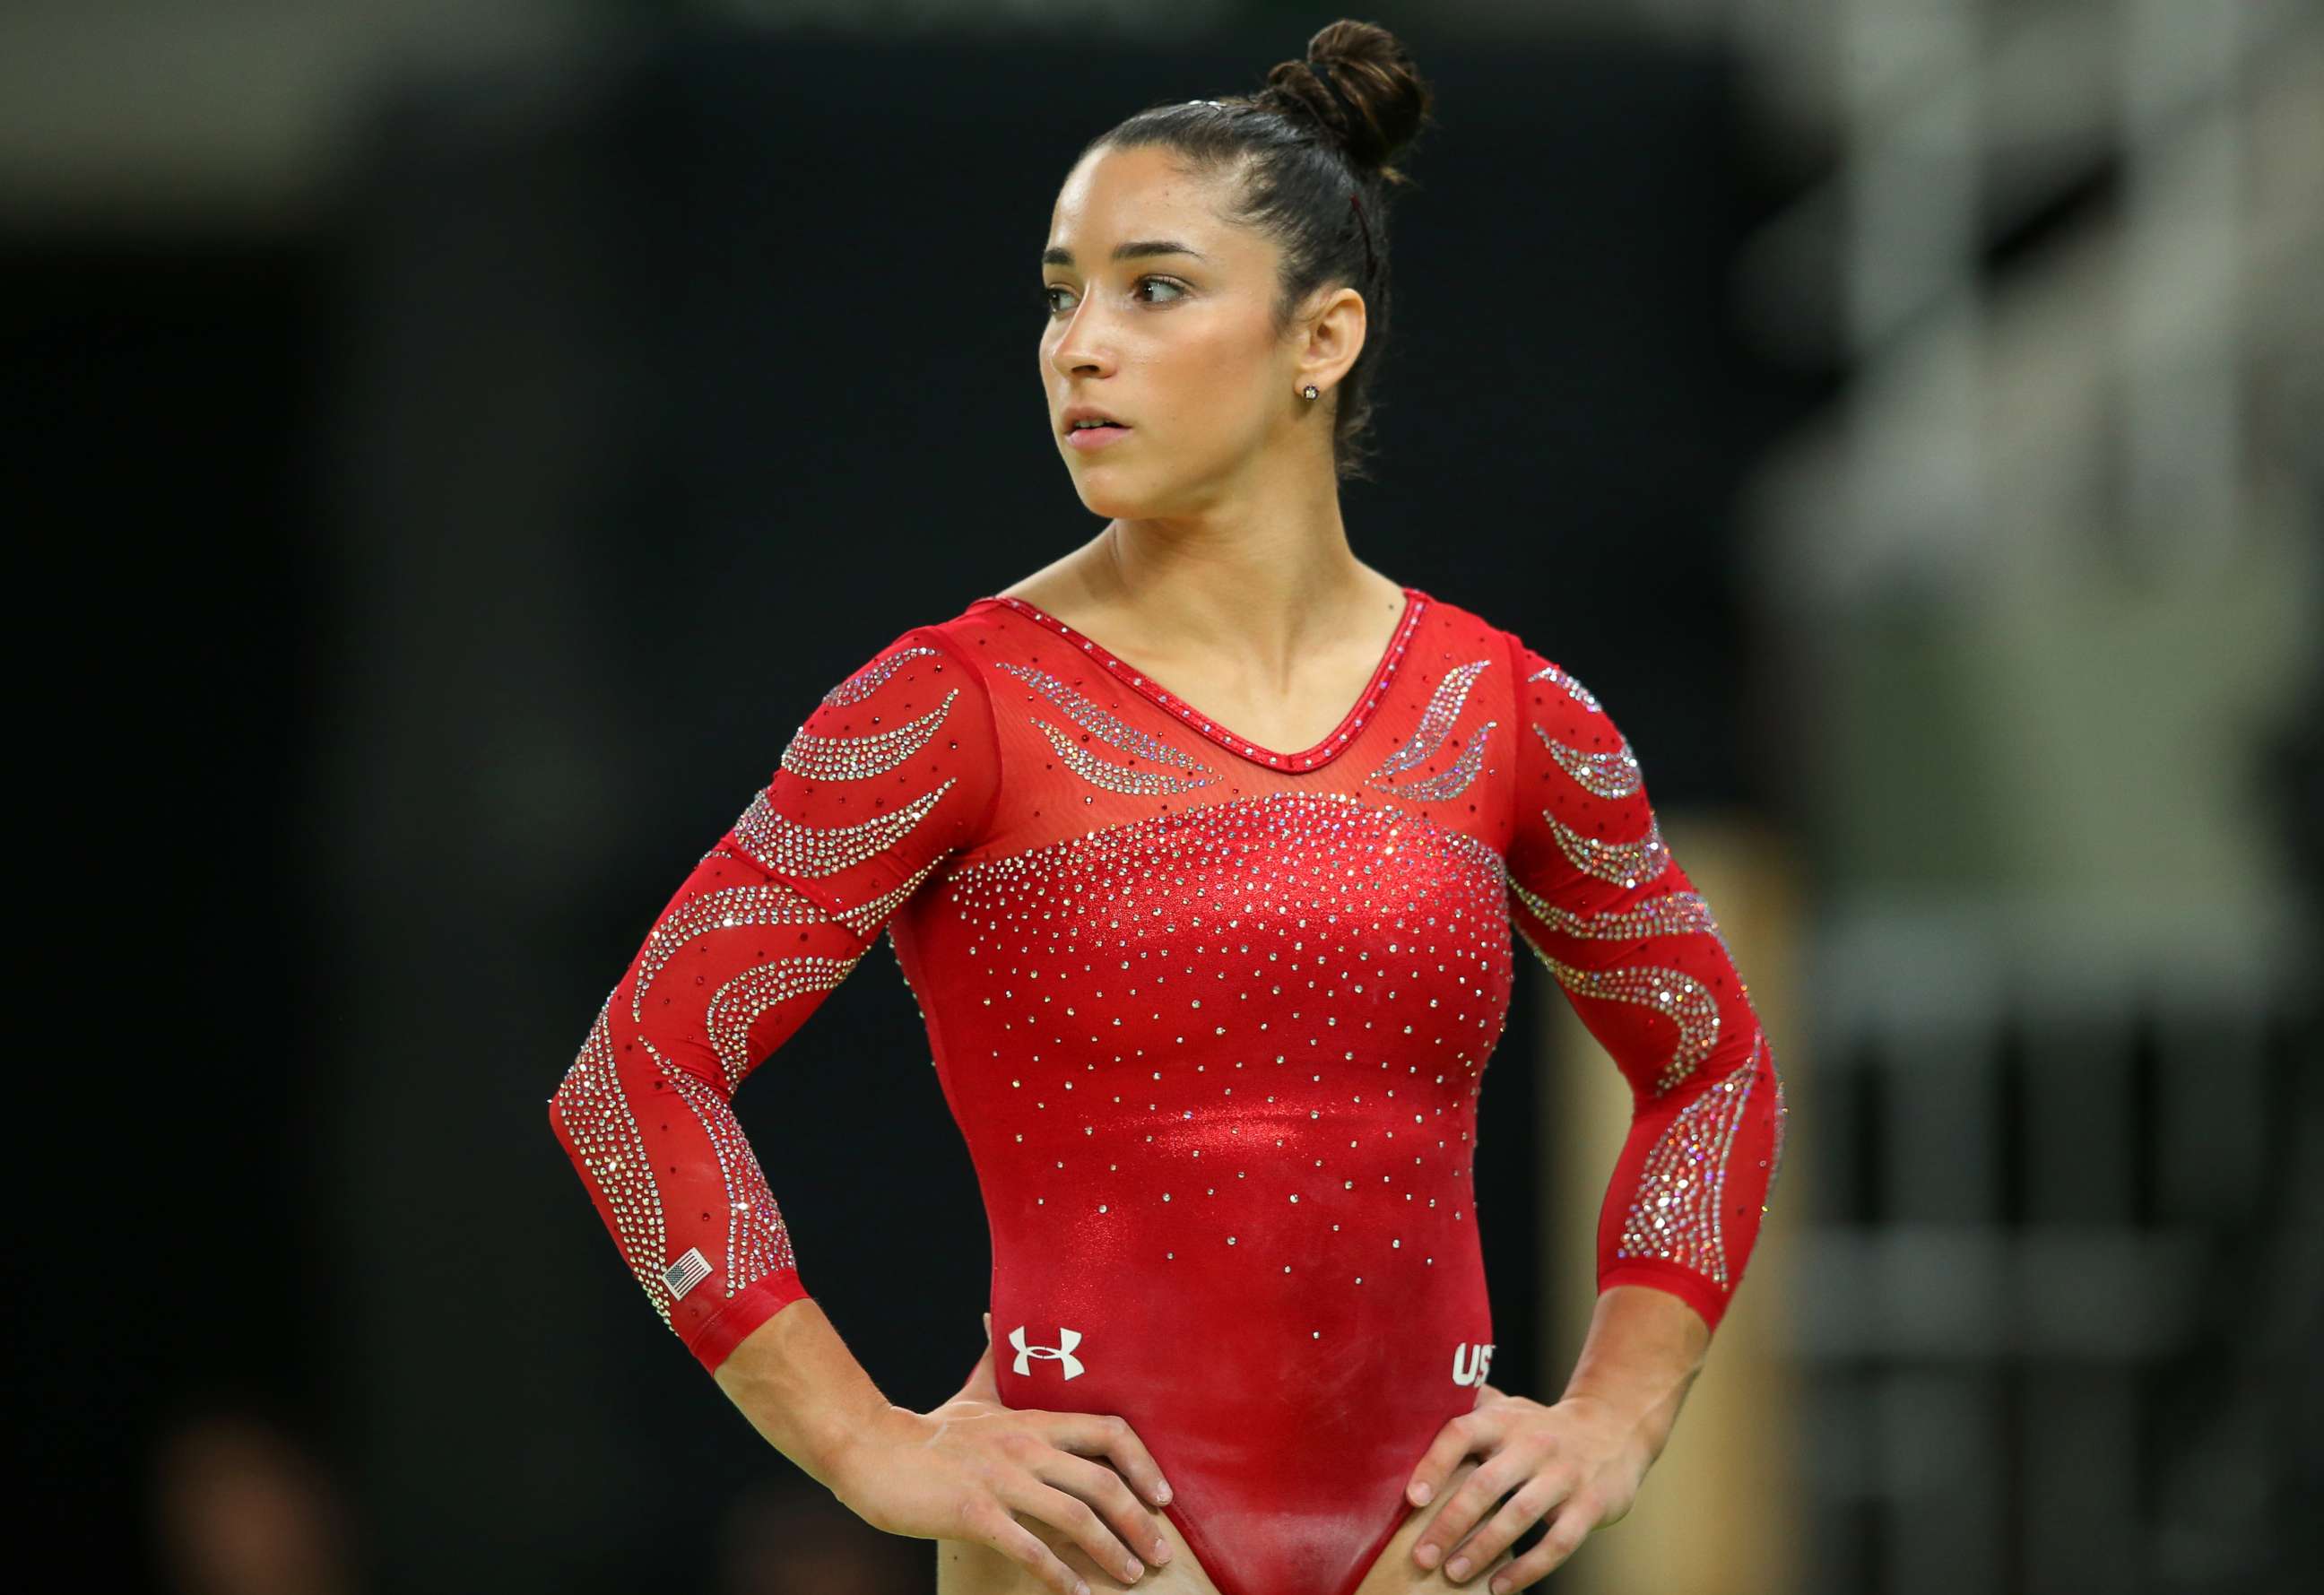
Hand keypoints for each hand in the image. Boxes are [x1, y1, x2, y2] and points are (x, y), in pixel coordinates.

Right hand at [830, 1311, 1176, 1594]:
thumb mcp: (972, 1395)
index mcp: (1032, 1421)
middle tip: (1160, 1555)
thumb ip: (993, 1362)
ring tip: (1131, 1577)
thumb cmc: (926, 1431)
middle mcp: (1025, 1447)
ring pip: (1076, 1518)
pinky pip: (1030, 1549)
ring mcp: (1001, 1481)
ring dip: (1112, 1552)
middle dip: (1140, 1522)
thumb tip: (994, 1318)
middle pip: (1103, 1482)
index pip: (1109, 1432)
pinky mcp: (975, 1513)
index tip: (1163, 1496)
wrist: (869, 1450)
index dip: (1144, 1464)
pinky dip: (1061, 1577)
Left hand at [1402, 1389, 1651, 1591]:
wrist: (1615, 1429)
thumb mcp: (1509, 1409)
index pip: (1462, 1433)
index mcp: (1505, 1420)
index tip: (1412, 1498)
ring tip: (1454, 1574)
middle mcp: (1533, 1444)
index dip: (1434, 1463)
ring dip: (1483, 1549)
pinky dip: (1528, 1568)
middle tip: (1422, 1556)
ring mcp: (1564, 1474)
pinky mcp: (1590, 1505)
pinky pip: (1558, 1542)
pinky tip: (1500, 1587)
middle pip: (1486, 1483)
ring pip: (1519, 1515)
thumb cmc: (1542, 1426)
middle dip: (1450, 1523)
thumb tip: (1414, 1407)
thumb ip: (1470, 1409)